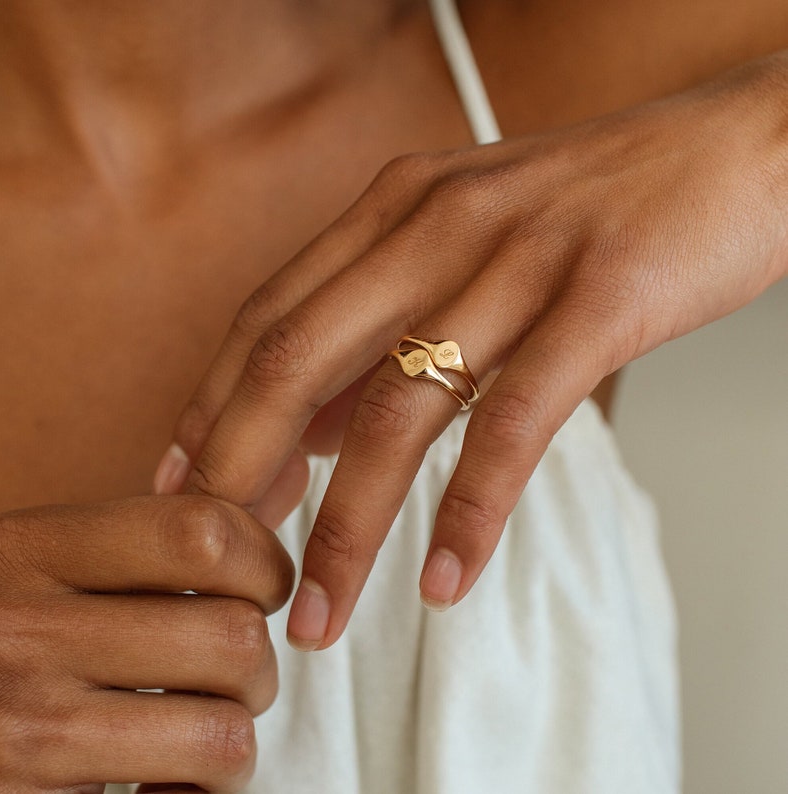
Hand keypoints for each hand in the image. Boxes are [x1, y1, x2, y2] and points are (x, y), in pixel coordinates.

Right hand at [0, 496, 293, 792]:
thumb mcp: (25, 558)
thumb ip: (118, 549)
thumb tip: (242, 547)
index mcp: (34, 547)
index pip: (204, 532)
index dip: (263, 560)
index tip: (264, 584)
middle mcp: (27, 630)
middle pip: (232, 636)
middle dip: (256, 664)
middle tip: (230, 671)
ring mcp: (25, 726)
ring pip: (222, 730)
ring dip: (232, 736)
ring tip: (201, 729)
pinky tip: (162, 781)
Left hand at [154, 53, 787, 650]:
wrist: (734, 150)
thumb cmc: (594, 205)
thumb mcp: (466, 239)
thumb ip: (384, 321)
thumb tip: (308, 425)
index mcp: (396, 204)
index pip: (268, 315)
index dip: (211, 405)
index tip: (178, 483)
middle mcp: (436, 222)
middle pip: (298, 359)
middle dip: (243, 471)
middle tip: (223, 562)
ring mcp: (516, 258)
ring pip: (397, 410)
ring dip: (349, 526)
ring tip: (322, 611)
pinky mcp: (599, 299)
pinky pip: (512, 424)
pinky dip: (471, 513)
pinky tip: (444, 580)